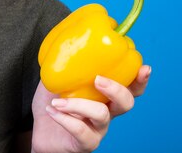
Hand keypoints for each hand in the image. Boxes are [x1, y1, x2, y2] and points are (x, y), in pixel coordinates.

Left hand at [31, 65, 150, 152]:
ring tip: (58, 101)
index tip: (144, 67)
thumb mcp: (56, 78)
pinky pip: (82, 132)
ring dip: (79, 104)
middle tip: (98, 79)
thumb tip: (66, 39)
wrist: (37, 130)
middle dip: (117, 89)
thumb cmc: (51, 102)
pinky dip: (65, 119)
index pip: (130, 87)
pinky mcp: (85, 143)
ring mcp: (97, 129)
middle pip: (127, 102)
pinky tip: (52, 110)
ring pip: (102, 115)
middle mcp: (106, 112)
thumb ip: (64, 63)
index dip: (140, 79)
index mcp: (104, 95)